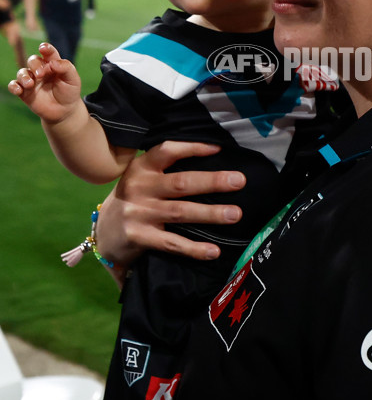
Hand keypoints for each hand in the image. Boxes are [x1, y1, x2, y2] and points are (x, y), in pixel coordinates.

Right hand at [7, 42, 81, 122]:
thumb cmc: (69, 92)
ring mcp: (32, 80)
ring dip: (24, 76)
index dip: (45, 48)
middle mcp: (41, 70)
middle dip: (35, 65)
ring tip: (30, 84)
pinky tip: (18, 90)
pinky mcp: (24, 92)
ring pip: (22, 72)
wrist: (64, 111)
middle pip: (33, 60)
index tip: (43, 48)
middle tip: (40, 75)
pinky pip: (14, 85)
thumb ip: (66, 68)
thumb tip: (53, 63)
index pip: (48, 52)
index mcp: (53, 64)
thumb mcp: (73, 80)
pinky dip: (13, 86)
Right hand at [95, 140, 245, 272]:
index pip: (168, 151)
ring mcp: (138, 213)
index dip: (193, 148)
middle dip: (213, 182)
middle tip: (239, 181)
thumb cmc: (135, 198)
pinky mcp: (138, 237)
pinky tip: (214, 251)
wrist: (103, 232)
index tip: (218, 149)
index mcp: (142, 167)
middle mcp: (139, 188)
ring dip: (211, 213)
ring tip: (235, 214)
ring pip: (181, 212)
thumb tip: (213, 159)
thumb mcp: (143, 178)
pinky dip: (194, 248)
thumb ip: (168, 170)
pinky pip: (171, 243)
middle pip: (181, 183)